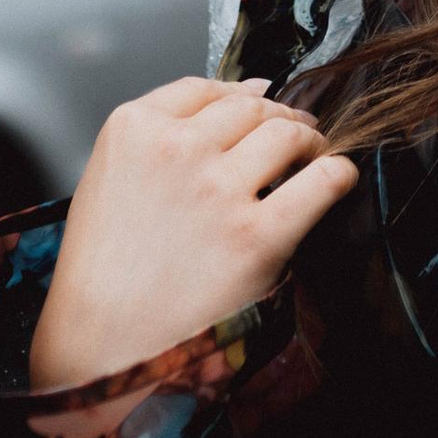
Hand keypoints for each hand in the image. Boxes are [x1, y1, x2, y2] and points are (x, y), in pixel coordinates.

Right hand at [28, 76, 356, 389]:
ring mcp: (218, 191)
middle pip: (250, 107)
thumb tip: (246, 94)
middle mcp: (177, 150)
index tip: (254, 106)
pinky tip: (336, 183)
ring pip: (287, 133)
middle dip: (276, 118)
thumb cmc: (102, 276)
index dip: (237, 95)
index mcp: (132, 131)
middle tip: (290, 137)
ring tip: (310, 159)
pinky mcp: (258, 236)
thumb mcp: (107, 182)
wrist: (100, 350)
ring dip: (307, 141)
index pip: (203, 87)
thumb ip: (160, 137)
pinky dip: (337, 175)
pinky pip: (322, 182)